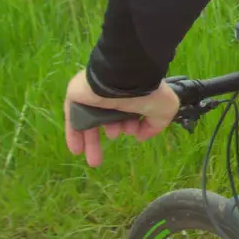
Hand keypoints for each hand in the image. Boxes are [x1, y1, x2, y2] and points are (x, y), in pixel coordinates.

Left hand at [62, 70, 179, 167]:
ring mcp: (94, 95)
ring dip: (92, 142)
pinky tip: (77, 150)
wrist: (125, 77)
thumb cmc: (147, 93)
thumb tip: (141, 136)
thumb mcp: (164, 110)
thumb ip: (155, 125)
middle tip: (108, 156)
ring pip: (90, 121)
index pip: (128, 112)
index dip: (131, 126)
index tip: (135, 133)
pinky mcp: (78, 96)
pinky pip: (74, 117)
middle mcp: (113, 95)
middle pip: (108, 118)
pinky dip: (75, 134)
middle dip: (111, 136)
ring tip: (94, 161)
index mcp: (133, 94)